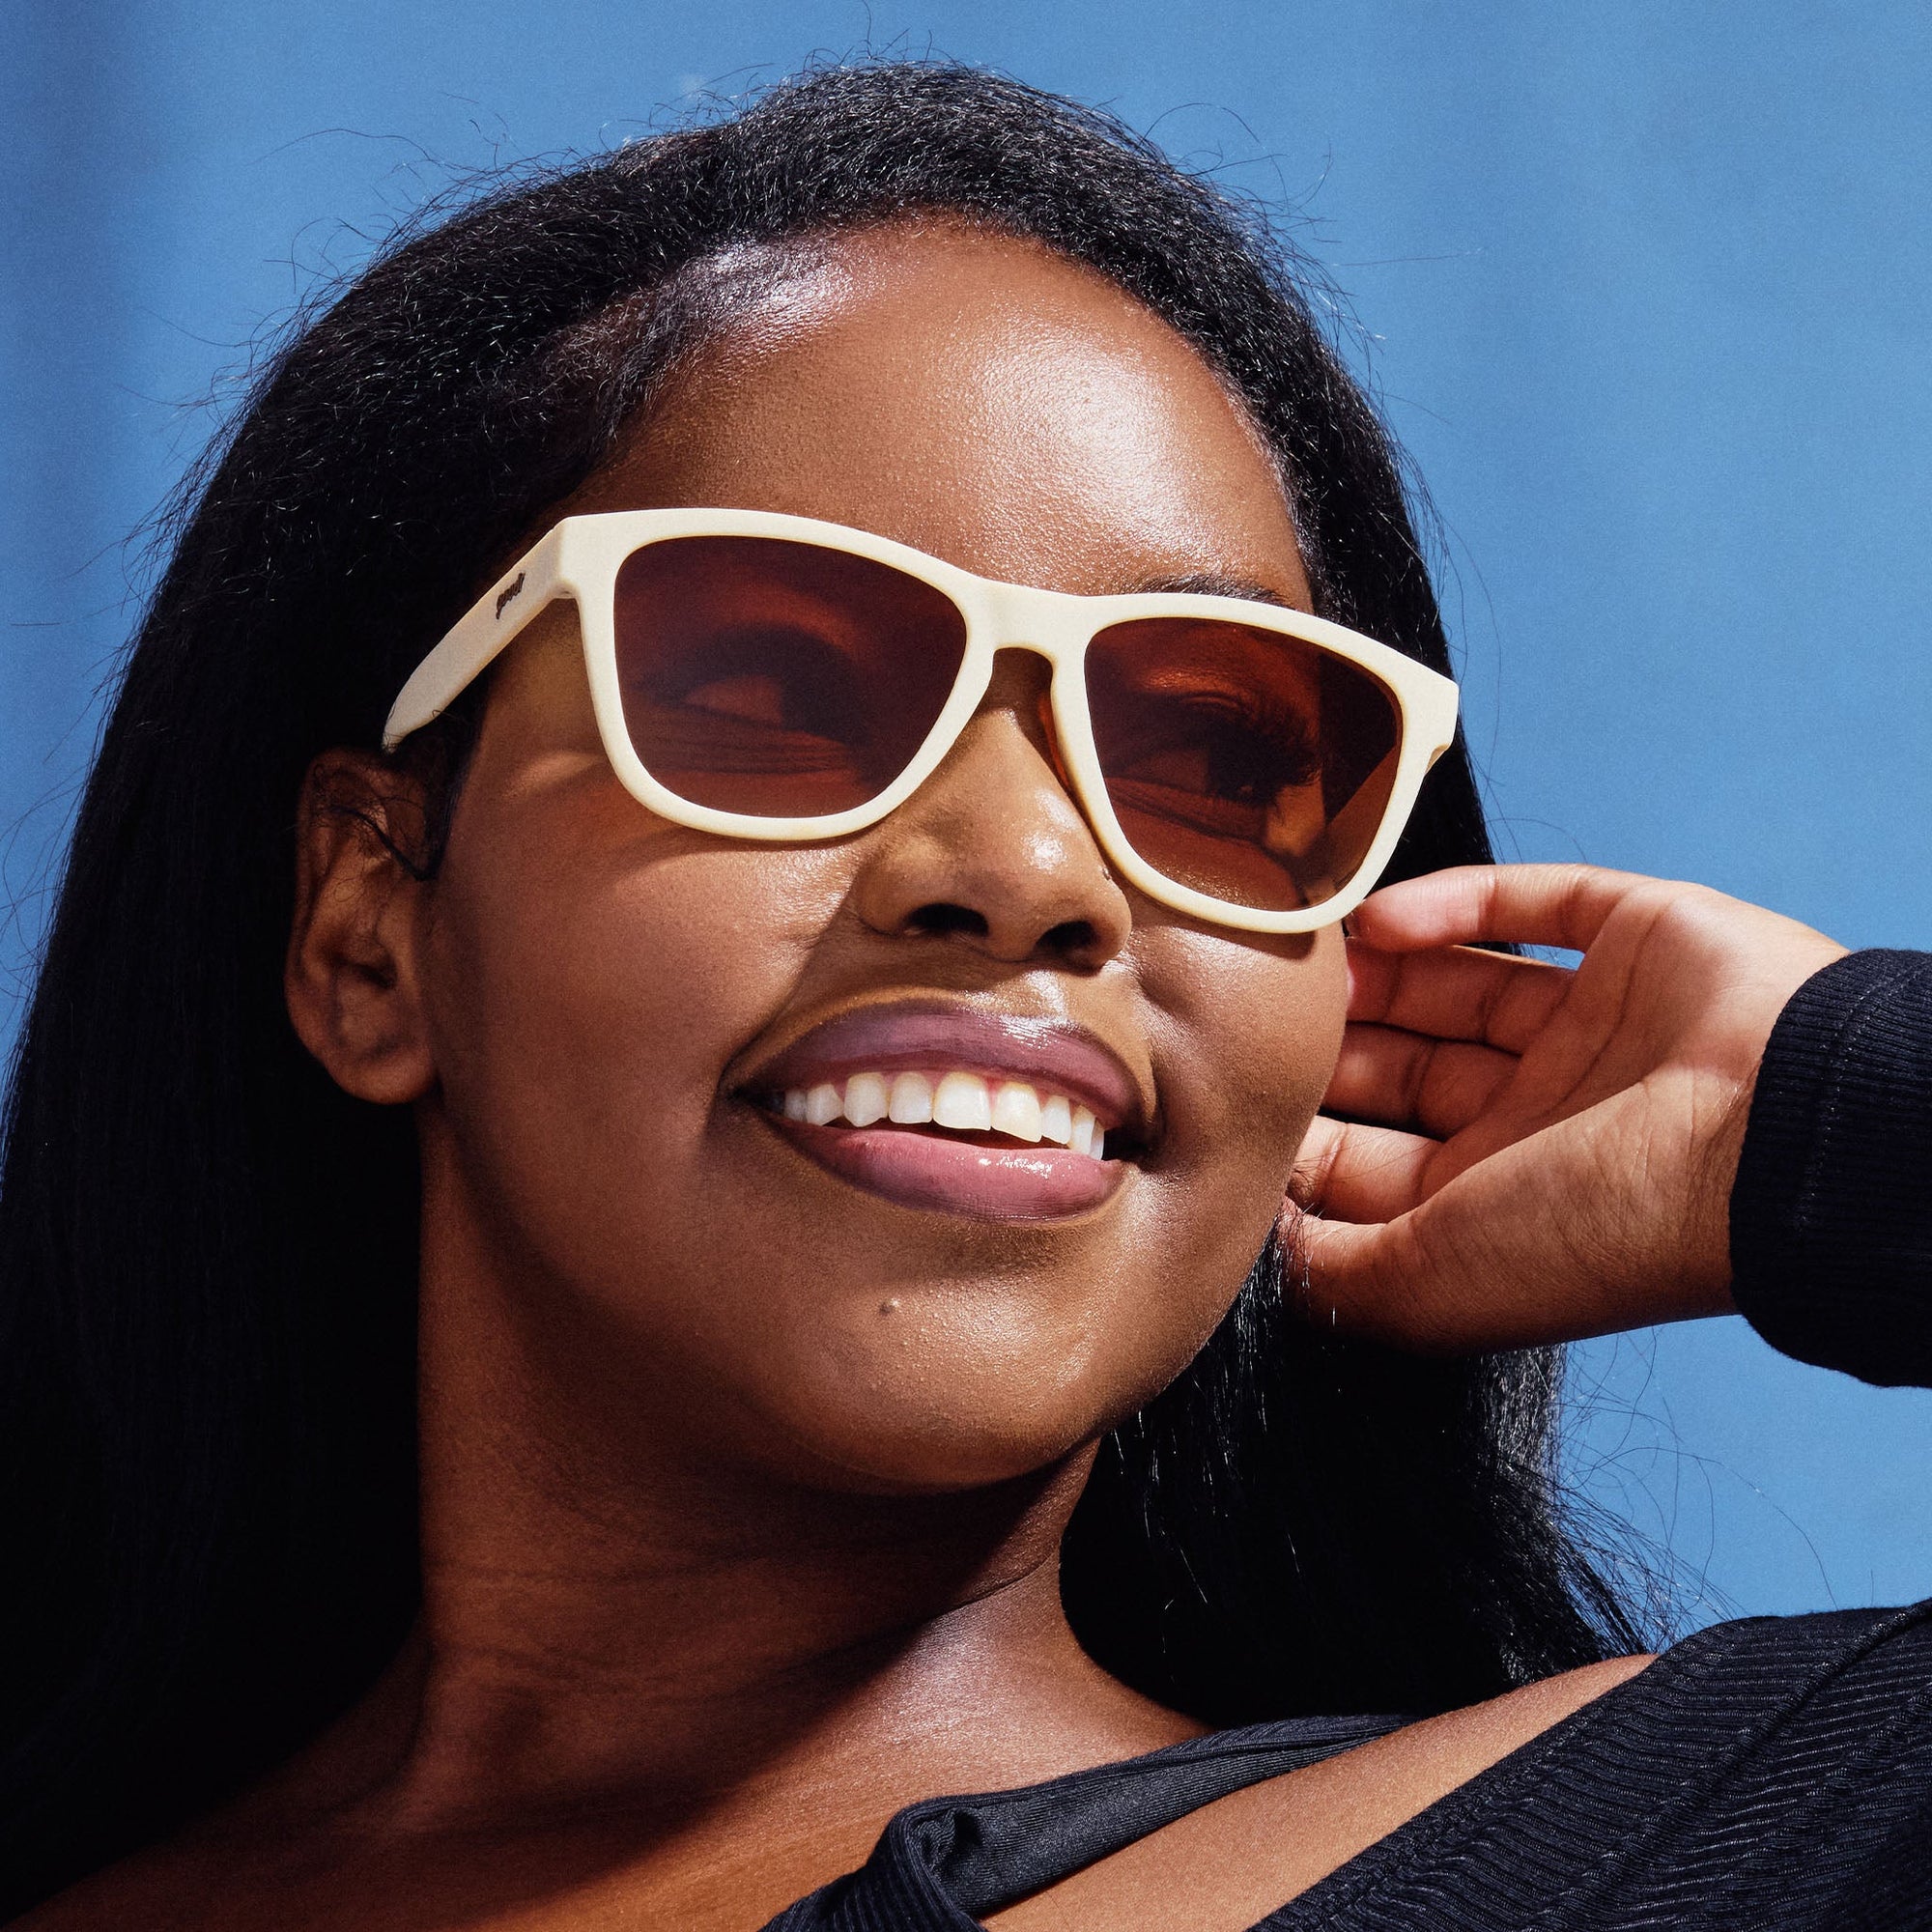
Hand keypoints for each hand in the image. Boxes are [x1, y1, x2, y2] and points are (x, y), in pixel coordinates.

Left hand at [1291, 864, 1845, 1352]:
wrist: (1769, 1141)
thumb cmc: (1601, 1229)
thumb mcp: (1430, 1284)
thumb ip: (1328, 1270)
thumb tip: (1250, 1240)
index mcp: (1499, 1201)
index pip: (1371, 1162)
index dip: (1297, 1131)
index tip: (1227, 1097)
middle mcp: (1542, 1114)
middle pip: (1405, 1067)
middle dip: (1329, 1044)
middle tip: (1254, 1011)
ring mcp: (1593, 1023)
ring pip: (1457, 983)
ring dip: (1376, 969)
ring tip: (1300, 955)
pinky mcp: (1636, 937)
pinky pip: (1531, 904)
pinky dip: (1451, 903)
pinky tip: (1379, 918)